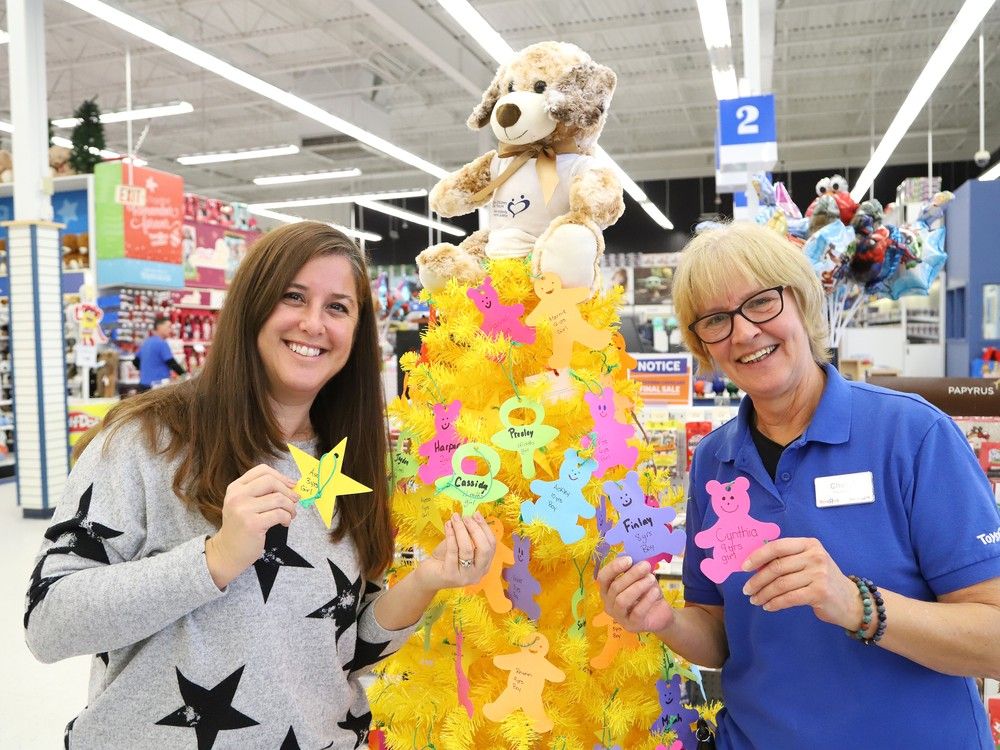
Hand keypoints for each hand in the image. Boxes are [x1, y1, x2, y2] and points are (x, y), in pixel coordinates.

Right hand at [205, 464, 299, 588]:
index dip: (280, 476)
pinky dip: (287, 518)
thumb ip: (261, 492)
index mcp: (235, 487)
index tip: (291, 485)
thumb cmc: (241, 527)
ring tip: (290, 515)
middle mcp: (237, 496)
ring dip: (290, 507)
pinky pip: (279, 514)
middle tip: (295, 501)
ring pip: (278, 498)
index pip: (262, 470)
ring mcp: (244, 510)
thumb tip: (291, 484)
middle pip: (271, 481)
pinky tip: (285, 523)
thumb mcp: (244, 504)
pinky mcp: (253, 524)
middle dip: (288, 491)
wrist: (227, 552)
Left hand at [413, 512, 495, 591]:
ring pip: (468, 549)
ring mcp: (465, 576)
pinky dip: (451, 535)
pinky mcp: (451, 575)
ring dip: (461, 530)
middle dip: (475, 529)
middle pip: (484, 549)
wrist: (427, 576)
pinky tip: (448, 525)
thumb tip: (470, 516)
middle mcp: (478, 573)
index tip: (476, 514)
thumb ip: (466, 535)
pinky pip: (453, 551)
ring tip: (454, 518)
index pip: (491, 545)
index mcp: (484, 566)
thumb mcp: (458, 545)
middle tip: (465, 517)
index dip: (485, 528)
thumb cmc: (444, 559)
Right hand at [597, 555, 674, 633]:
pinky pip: (637, 612)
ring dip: (638, 587)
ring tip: (651, 578)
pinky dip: (647, 599)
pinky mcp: (631, 626)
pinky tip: (655, 591)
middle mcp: (609, 604)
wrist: (661, 613)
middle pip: (615, 587)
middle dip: (631, 574)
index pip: (603, 577)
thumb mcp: (641, 578)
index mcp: (607, 590)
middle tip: (646, 566)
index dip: (614, 567)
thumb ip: (633, 569)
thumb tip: (629, 556)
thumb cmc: (647, 593)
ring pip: (622, 600)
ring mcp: (619, 617)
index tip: (629, 559)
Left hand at [741, 537, 861, 628]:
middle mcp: (815, 556)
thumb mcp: (808, 562)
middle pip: (777, 567)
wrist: (851, 601)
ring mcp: (819, 574)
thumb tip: (755, 564)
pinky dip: (775, 603)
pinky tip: (768, 606)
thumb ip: (787, 559)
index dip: (758, 556)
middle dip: (757, 579)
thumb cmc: (823, 580)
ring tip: (755, 600)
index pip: (777, 546)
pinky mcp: (820, 592)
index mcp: (809, 544)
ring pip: (781, 584)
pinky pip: (789, 598)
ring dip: (764, 593)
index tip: (744, 567)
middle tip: (747, 589)